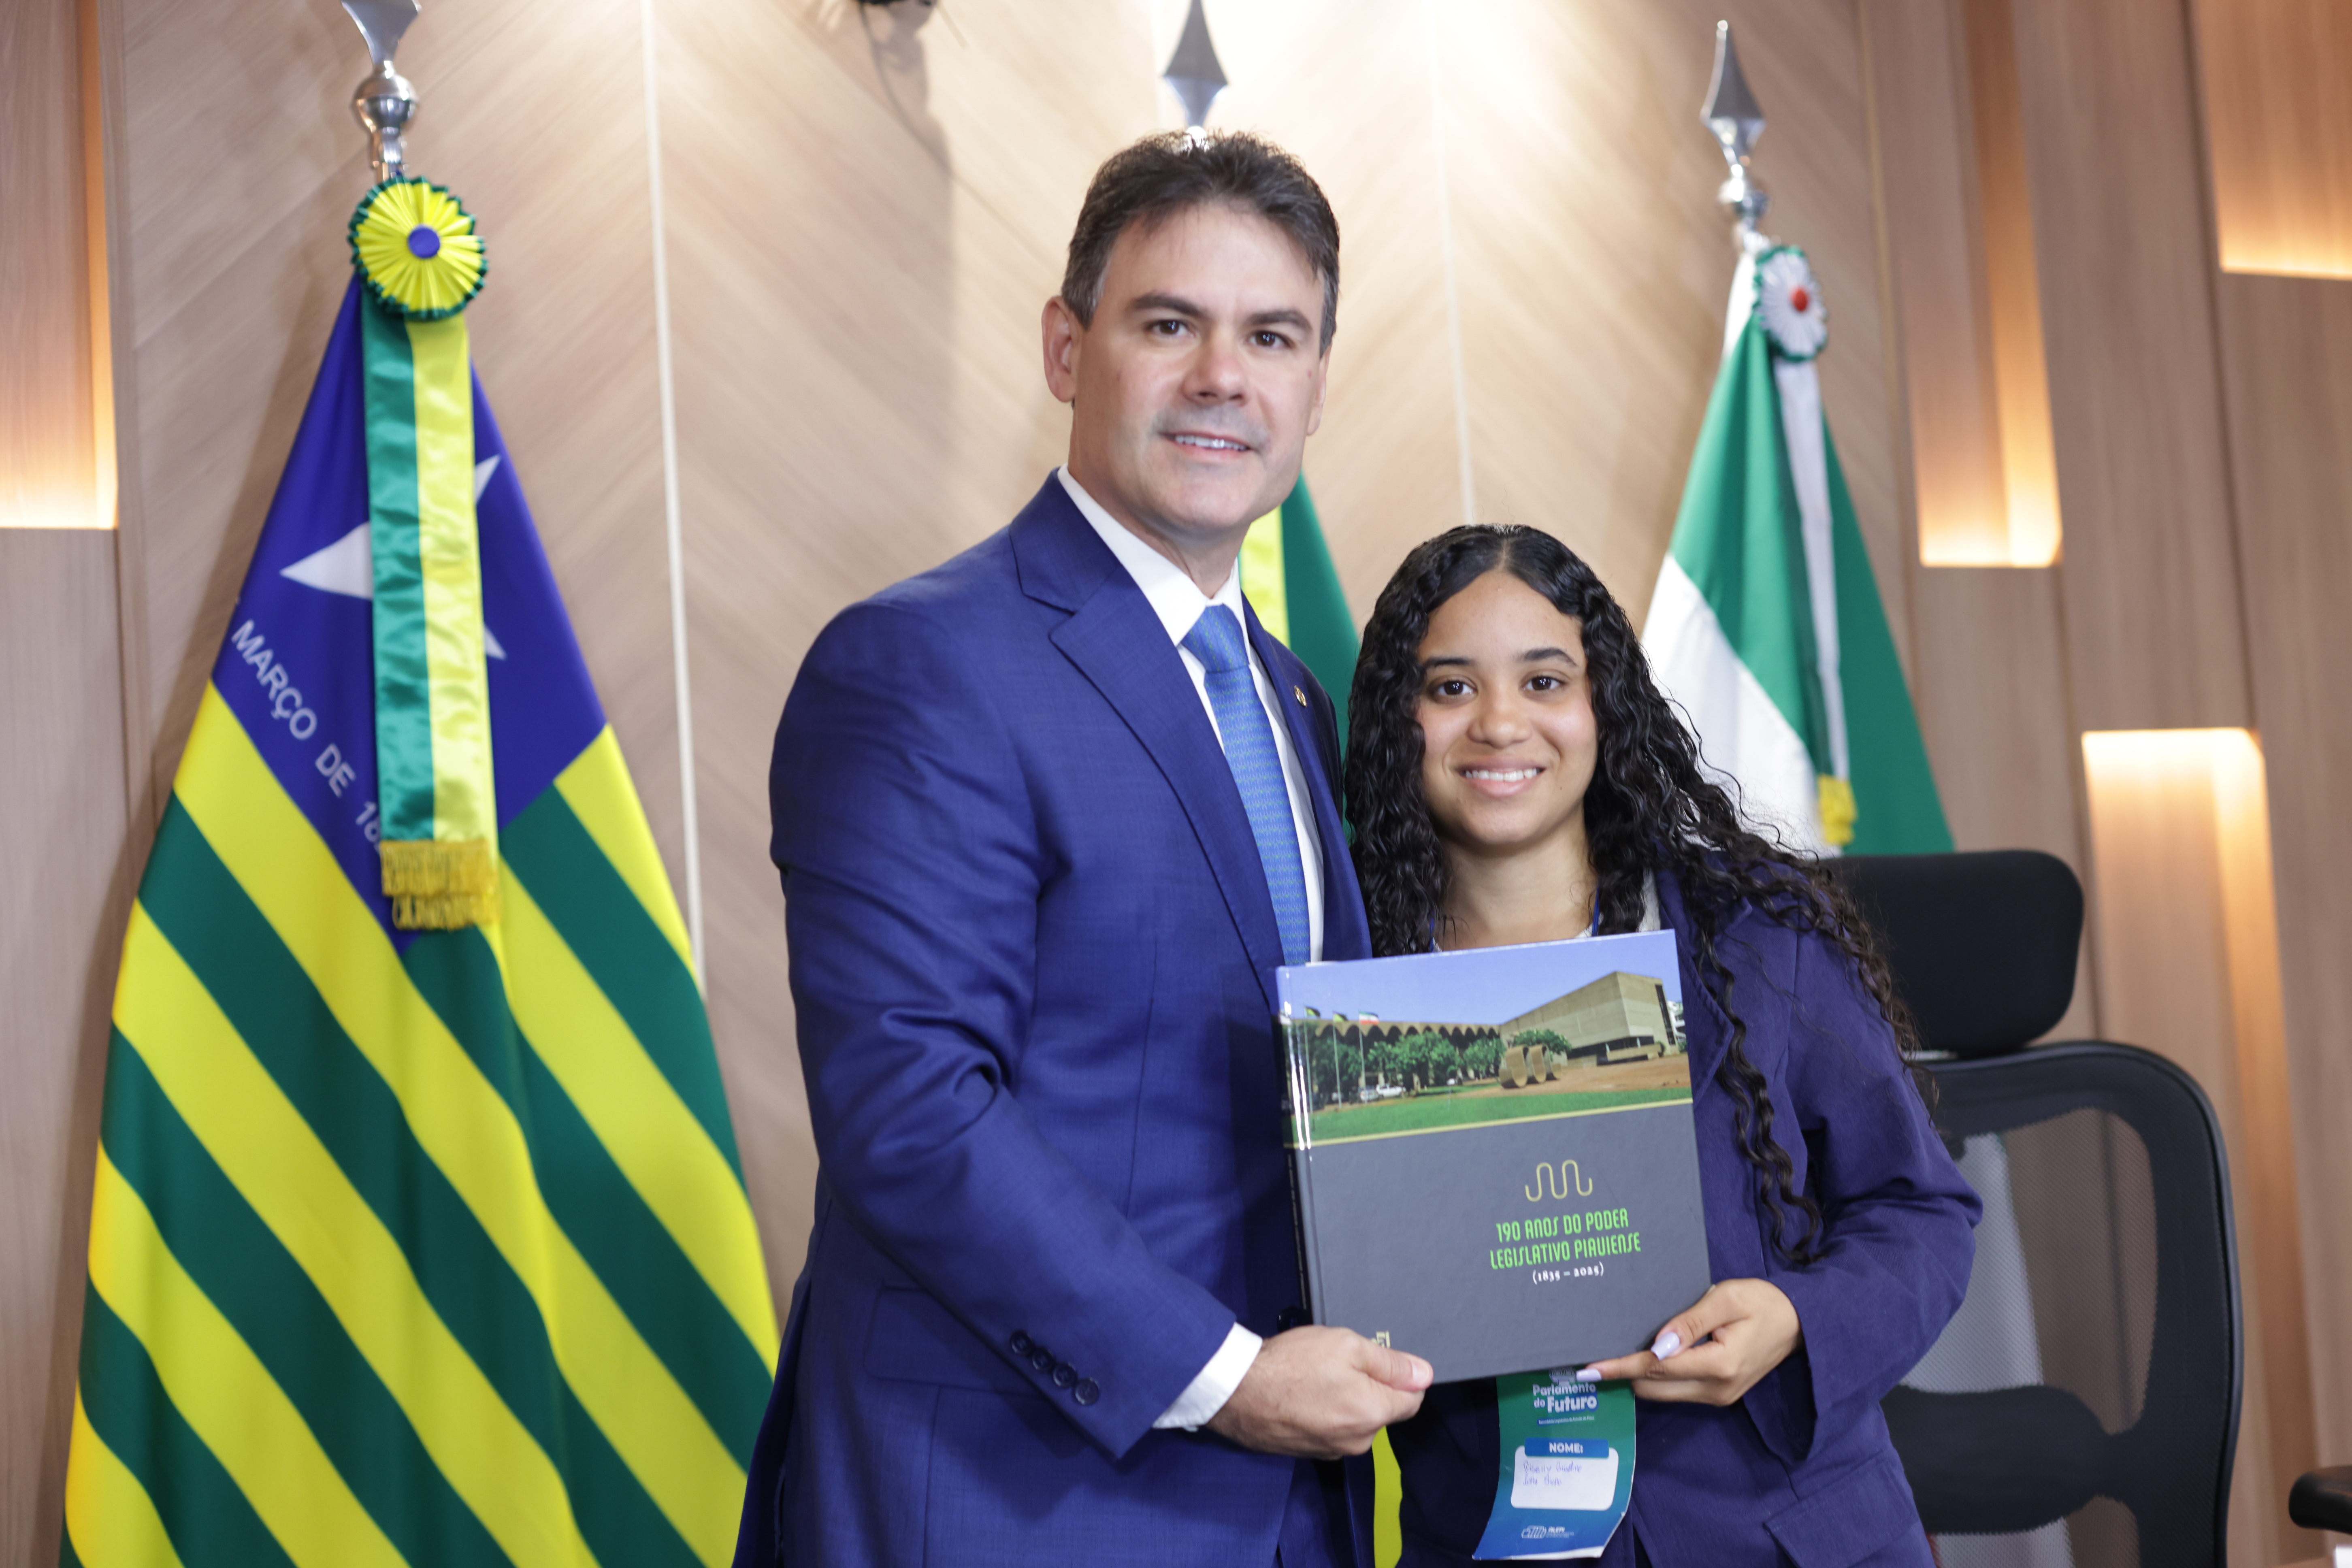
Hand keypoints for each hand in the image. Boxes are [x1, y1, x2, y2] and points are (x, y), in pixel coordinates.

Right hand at [1206, 1326, 1432, 1457]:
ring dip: (1344, 1400)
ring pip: (1354, 1420)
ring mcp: (1331, 1450)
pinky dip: (1323, 1413)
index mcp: (1373, 1413)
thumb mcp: (1348, 1345)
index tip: (1377, 1361)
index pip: (1412, 1400)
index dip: (1401, 1376)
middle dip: (1369, 1387)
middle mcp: (1358, 1441)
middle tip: (1337, 1363)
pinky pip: (1330, 1430)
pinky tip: (1301, 1394)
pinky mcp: (1308, 1452)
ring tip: (1314, 1377)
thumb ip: (1391, 1363)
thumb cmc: (1290, 1365)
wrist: (1237, 1391)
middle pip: (1381, 1410)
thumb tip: (1424, 1374)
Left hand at [1575, 1278, 1801, 1405]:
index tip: (1589, 1369)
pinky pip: (1676, 1389)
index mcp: (1719, 1365)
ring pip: (1662, 1392)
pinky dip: (1657, 1375)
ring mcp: (1717, 1395)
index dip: (1620, 1367)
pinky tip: (1646, 1355)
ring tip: (1614, 1352)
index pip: (1656, 1368)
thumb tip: (1657, 1345)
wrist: (1798, 1323)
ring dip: (1639, 1375)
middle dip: (1624, 1373)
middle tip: (1595, 1354)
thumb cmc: (1763, 1303)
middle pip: (1653, 1387)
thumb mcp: (1728, 1300)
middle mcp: (1716, 1389)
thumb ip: (1690, 1322)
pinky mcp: (1718, 1393)